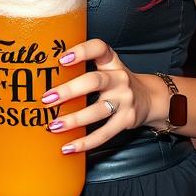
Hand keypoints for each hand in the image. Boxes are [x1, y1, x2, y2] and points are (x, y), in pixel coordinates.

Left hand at [40, 39, 157, 153]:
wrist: (150, 98)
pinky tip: (68, 147)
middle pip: (94, 81)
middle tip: (46, 99)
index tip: (61, 59)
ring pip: (98, 110)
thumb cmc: (116, 81)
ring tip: (53, 126)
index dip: (81, 51)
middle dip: (69, 91)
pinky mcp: (127, 120)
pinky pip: (104, 133)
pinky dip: (86, 142)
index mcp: (111, 61)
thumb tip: (44, 74)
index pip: (99, 48)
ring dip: (74, 120)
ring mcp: (125, 100)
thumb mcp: (106, 67)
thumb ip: (84, 66)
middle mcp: (119, 78)